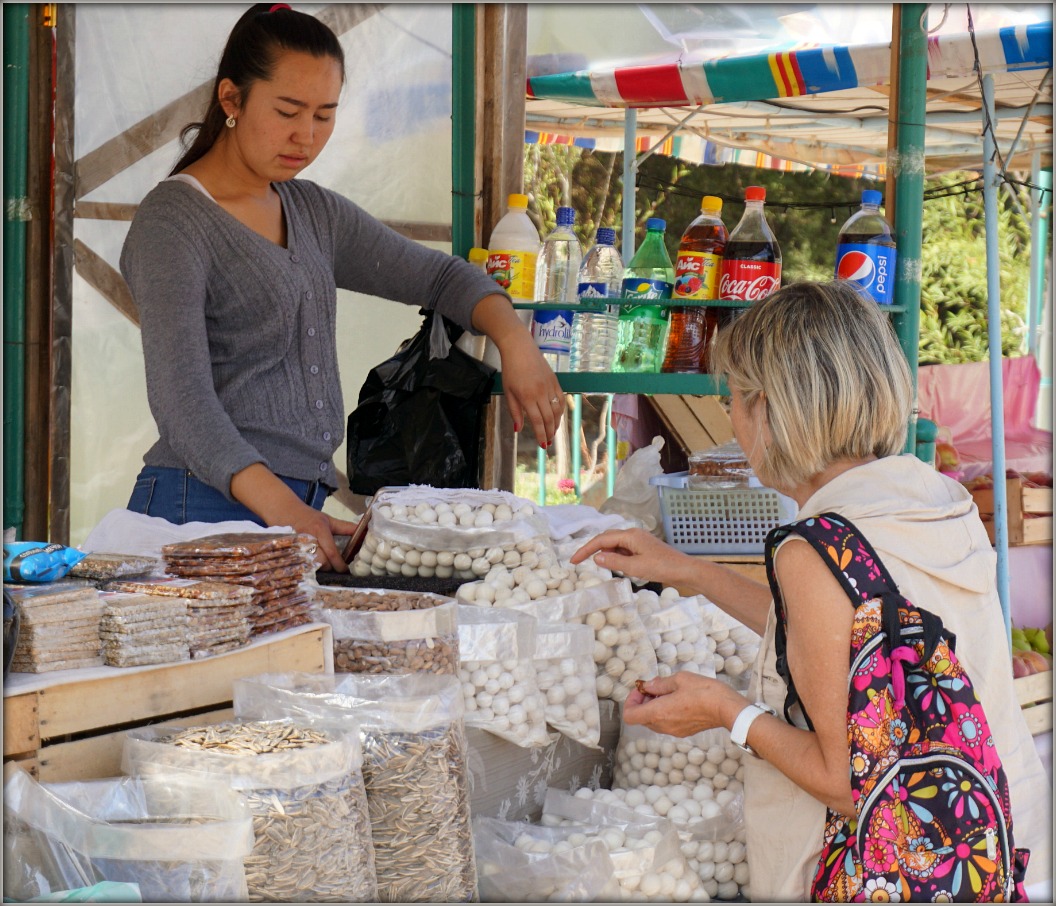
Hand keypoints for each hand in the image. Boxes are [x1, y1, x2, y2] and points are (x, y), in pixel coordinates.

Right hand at [229, 464, 358, 571]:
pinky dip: (309, 566)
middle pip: (322, 562)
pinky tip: (313, 563)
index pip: (331, 551)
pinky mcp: (290, 551)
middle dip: (330, 566)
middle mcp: (308, 538)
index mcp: (320, 530)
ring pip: (312, 565)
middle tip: (334, 564)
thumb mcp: (328, 520)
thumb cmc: (309, 517)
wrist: (285, 512)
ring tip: (324, 562)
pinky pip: (302, 565)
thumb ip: (346, 527)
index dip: (340, 563)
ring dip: (320, 567)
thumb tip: (364, 530)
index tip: (346, 569)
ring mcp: (298, 546)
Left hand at [469, 293, 563, 446]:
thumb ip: (514, 412)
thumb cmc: (510, 370)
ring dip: (556, 424)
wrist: (519, 348)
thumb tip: (519, 429)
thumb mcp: (508, 392)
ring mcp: (550, 387)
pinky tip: (557, 418)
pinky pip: (561, 400)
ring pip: (557, 411)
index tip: (542, 446)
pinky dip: (560, 411)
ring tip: (552, 433)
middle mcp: (541, 393)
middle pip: (549, 419)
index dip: (541, 435)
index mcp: (527, 397)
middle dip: (550, 433)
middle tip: (548, 443)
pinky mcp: (555, 381)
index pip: (538, 422)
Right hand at [570, 528, 690, 587]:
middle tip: (578, 562)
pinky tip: (616, 566)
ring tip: (597, 566)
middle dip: (592, 549)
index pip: (601, 540)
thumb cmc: (663, 568)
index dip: (586, 549)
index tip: (573, 561)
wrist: (685, 570)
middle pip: (607, 539)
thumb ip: (614, 562)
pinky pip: (624, 550)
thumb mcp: (636, 567)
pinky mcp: (643, 549)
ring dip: (605, 554)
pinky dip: (616, 557)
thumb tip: (596, 557)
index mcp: (630, 535)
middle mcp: (633, 535)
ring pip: (615, 545)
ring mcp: (639, 541)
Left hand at [623, 671, 745, 737]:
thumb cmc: (704, 692)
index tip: (640, 690)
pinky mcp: (684, 731)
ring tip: (666, 691)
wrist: (727, 708)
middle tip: (653, 687)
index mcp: (658, 712)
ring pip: (653, 722)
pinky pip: (666, 724)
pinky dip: (664, 713)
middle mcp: (663, 726)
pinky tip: (677, 700)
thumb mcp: (680, 679)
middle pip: (641, 718)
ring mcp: (674, 731)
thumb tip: (648, 686)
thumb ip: (659, 684)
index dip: (630, 702)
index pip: (630, 716)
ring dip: (654, 707)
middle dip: (643, 702)